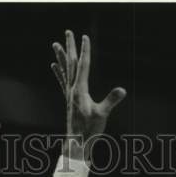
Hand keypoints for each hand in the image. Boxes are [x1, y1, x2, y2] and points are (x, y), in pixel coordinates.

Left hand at [51, 30, 125, 158]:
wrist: (76, 145)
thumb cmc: (89, 131)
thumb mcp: (102, 115)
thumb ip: (111, 101)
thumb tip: (122, 90)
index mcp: (80, 91)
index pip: (83, 66)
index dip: (85, 51)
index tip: (85, 36)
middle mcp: (72, 90)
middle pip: (71, 63)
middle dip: (70, 46)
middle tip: (68, 31)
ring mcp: (69, 95)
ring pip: (65, 70)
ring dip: (61, 56)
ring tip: (55, 44)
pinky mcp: (69, 100)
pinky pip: (62, 82)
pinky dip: (59, 72)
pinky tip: (53, 66)